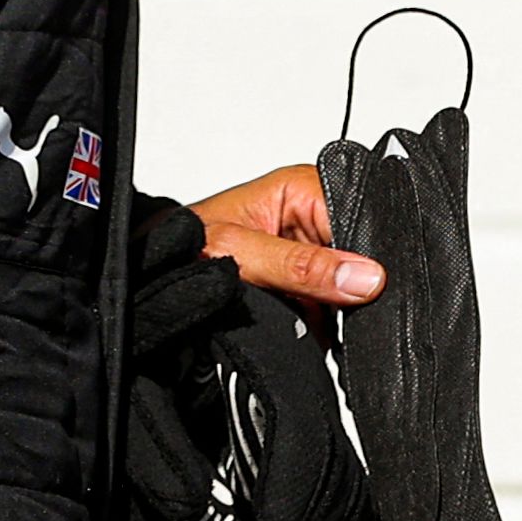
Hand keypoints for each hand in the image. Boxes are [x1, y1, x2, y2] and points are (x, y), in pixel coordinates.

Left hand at [179, 163, 382, 310]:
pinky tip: (314, 330)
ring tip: (308, 316)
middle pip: (363, 256)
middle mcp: (315, 221)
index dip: (369, 254)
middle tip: (324, 306)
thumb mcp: (239, 253)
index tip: (367, 287)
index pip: (361, 218)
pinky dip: (330, 329)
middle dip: (354, 286)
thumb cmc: (183, 249)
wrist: (153, 280)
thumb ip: (300, 266)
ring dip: (341, 311)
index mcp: (305, 190)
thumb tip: (366, 277)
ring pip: (354, 289)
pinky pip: (337, 314)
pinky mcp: (310, 295)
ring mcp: (314, 261)